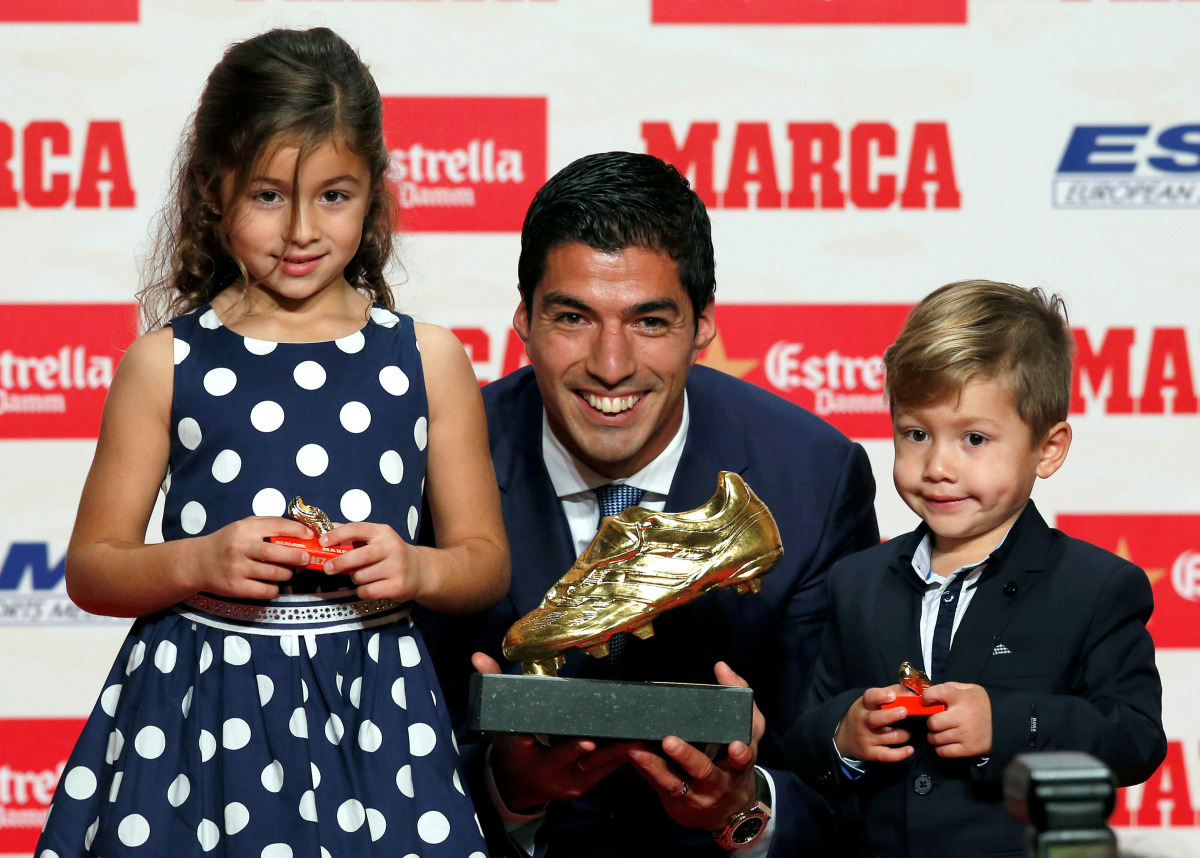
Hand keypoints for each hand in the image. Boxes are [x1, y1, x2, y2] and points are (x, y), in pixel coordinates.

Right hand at [195, 516, 308, 598]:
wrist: (197, 562)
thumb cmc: (227, 542)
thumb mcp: (243, 527)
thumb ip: (267, 526)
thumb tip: (300, 531)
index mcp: (245, 528)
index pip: (277, 526)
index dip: (297, 531)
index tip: (310, 537)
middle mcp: (240, 547)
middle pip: (275, 552)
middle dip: (296, 556)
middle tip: (306, 558)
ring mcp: (237, 568)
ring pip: (273, 573)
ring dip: (287, 574)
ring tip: (288, 572)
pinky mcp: (235, 587)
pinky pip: (264, 591)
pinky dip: (275, 589)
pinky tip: (274, 584)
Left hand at [321, 522, 423, 601]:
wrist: (420, 570)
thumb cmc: (390, 553)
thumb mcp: (376, 539)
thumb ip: (353, 535)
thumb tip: (324, 531)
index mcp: (382, 532)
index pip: (357, 529)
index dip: (337, 535)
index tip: (322, 542)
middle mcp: (391, 548)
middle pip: (359, 555)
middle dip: (340, 563)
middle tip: (327, 568)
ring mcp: (396, 567)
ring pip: (361, 576)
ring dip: (355, 578)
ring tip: (362, 576)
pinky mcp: (397, 586)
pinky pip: (368, 591)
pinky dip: (363, 591)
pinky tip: (368, 587)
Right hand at [471, 653, 634, 810]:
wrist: (516, 785)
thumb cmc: (511, 745)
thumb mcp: (499, 720)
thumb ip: (493, 686)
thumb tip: (478, 656)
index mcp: (519, 751)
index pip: (534, 743)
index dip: (558, 742)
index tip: (583, 737)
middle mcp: (542, 770)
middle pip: (570, 758)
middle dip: (594, 747)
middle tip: (617, 734)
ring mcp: (563, 782)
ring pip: (592, 767)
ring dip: (615, 752)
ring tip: (636, 736)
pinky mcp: (579, 788)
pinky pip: (601, 774)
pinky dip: (617, 759)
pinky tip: (634, 744)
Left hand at [626, 662, 760, 830]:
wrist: (730, 810)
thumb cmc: (735, 759)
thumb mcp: (747, 732)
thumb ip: (738, 697)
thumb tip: (721, 666)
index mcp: (739, 763)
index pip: (744, 758)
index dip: (741, 754)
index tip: (736, 747)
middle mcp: (719, 781)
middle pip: (704, 770)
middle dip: (687, 756)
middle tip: (670, 741)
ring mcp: (696, 794)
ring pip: (673, 781)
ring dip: (653, 765)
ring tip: (637, 749)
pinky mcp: (676, 801)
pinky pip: (656, 784)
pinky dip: (643, 769)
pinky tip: (630, 753)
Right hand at [833, 685, 914, 762]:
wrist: (845, 738)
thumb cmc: (865, 715)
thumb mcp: (872, 702)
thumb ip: (891, 693)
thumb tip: (912, 693)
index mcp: (864, 705)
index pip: (869, 697)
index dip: (881, 696)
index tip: (892, 696)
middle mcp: (863, 721)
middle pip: (876, 718)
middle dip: (891, 715)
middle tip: (904, 712)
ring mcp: (867, 738)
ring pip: (889, 737)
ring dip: (904, 734)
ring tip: (908, 731)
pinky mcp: (871, 753)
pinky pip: (887, 755)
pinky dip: (900, 754)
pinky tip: (910, 749)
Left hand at [924, 682, 991, 757]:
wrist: (1006, 721)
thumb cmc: (983, 704)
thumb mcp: (969, 689)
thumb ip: (950, 688)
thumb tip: (930, 695)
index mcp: (962, 698)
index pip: (939, 693)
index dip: (928, 696)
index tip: (926, 701)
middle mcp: (963, 716)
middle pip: (933, 722)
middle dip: (930, 722)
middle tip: (935, 722)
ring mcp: (966, 734)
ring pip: (936, 738)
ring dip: (933, 736)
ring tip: (939, 733)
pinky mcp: (969, 749)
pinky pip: (944, 752)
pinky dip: (940, 748)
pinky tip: (944, 743)